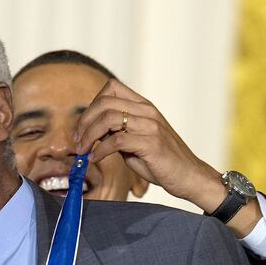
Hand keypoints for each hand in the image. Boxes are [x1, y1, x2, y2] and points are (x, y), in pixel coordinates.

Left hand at [73, 79, 225, 212]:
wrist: (188, 176)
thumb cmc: (161, 162)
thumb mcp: (135, 143)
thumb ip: (117, 134)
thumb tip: (92, 135)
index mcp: (143, 106)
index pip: (112, 88)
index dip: (92, 105)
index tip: (83, 127)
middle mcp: (147, 111)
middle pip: (105, 102)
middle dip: (84, 121)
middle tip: (77, 141)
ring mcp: (150, 126)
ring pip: (109, 119)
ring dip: (89, 136)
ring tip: (83, 151)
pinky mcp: (151, 143)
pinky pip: (117, 140)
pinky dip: (100, 150)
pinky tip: (95, 158)